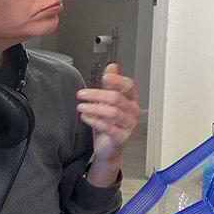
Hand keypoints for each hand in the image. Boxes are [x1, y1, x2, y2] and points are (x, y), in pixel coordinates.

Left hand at [77, 63, 138, 178]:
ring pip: (112, 112)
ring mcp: (128, 125)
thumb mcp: (109, 102)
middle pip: (116, 98)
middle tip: (81, 94)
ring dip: (93, 108)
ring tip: (81, 107)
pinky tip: (85, 117)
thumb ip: (111, 84)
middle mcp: (132, 111)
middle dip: (96, 94)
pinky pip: (108, 127)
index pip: (128, 86)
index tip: (104, 77)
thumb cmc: (109, 123)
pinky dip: (94, 121)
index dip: (117, 80)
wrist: (109, 148)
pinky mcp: (120, 137)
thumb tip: (112, 66)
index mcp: (130, 100)